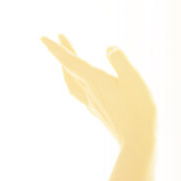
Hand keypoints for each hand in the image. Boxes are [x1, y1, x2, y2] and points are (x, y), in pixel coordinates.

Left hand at [42, 36, 154, 151]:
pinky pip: (79, 93)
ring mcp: (92, 104)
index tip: (42, 38)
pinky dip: (75, 82)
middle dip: (63, 52)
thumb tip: (109, 48)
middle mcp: (89, 92)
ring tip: (67, 60)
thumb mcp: (133, 79)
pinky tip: (82, 84)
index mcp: (94, 80)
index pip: (69, 61)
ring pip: (71, 83)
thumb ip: (120, 60)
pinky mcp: (98, 112)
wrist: (137, 142)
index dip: (56, 48)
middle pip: (69, 69)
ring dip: (66, 69)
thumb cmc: (138, 110)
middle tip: (59, 37)